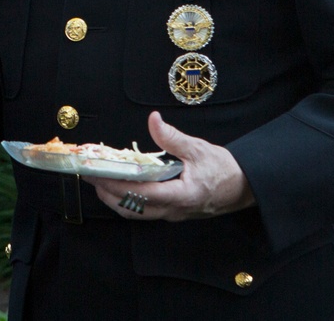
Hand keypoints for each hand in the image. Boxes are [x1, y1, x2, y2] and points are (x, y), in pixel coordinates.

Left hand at [85, 111, 254, 220]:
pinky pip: (143, 211)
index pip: (141, 194)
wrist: (244, 187)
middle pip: (132, 208)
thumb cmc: (223, 169)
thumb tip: (153, 120)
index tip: (98, 174)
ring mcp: (172, 214)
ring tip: (98, 181)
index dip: (116, 185)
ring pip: (136, 213)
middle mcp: (174, 209)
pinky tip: (118, 186)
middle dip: (107, 193)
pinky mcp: (172, 212)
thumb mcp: (198, 148)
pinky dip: (126, 200)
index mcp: (182, 195)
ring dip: (114, 198)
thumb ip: (172, 137)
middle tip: (89, 176)